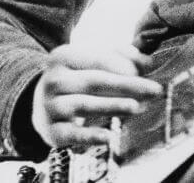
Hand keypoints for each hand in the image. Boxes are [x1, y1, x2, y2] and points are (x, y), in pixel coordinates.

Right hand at [31, 44, 162, 148]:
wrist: (39, 104)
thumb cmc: (76, 79)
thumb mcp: (92, 62)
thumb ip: (122, 58)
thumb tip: (149, 62)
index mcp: (63, 57)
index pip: (98, 60)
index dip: (123, 66)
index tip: (147, 71)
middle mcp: (53, 80)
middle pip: (94, 81)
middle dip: (126, 86)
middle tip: (154, 90)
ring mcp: (49, 107)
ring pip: (84, 105)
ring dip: (112, 106)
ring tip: (136, 107)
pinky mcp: (51, 131)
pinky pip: (72, 135)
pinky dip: (90, 136)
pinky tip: (108, 137)